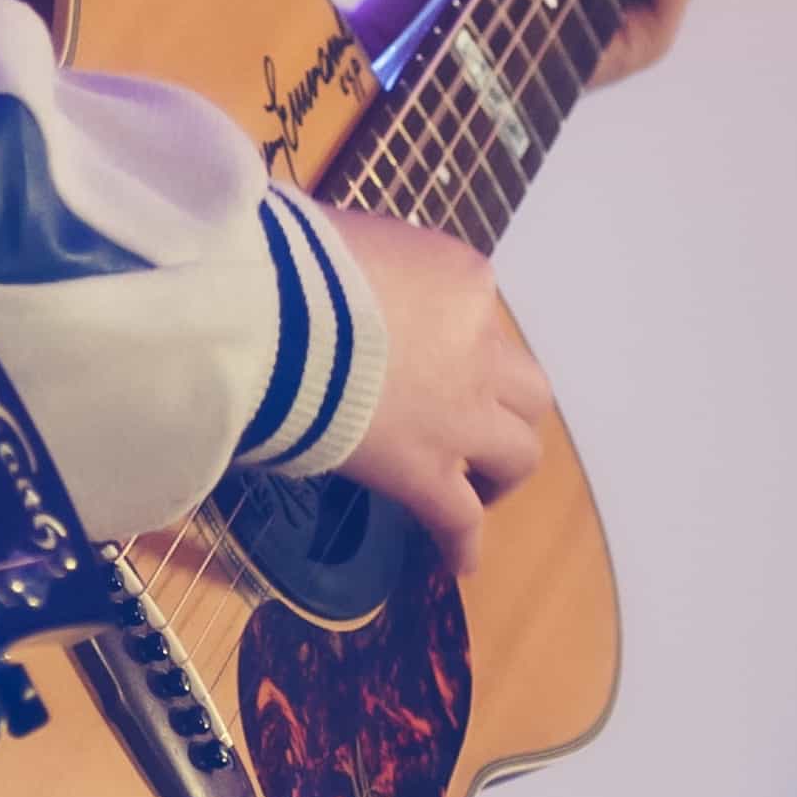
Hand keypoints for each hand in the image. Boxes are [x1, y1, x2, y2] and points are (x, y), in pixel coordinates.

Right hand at [317, 206, 554, 564]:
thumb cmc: (290, 260)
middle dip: (501, 406)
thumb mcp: (346, 236)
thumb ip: (367, 264)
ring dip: (502, 470)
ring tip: (478, 488)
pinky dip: (463, 542)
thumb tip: (336, 282)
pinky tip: (460, 560)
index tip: (418, 352)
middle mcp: (478, 347)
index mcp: (462, 281)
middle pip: (523, 388)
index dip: (453, 340)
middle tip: (468, 420)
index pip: (480, 316)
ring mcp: (460, 414)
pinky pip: (461, 518)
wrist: (273, 312)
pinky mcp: (428, 471)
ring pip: (519, 453)